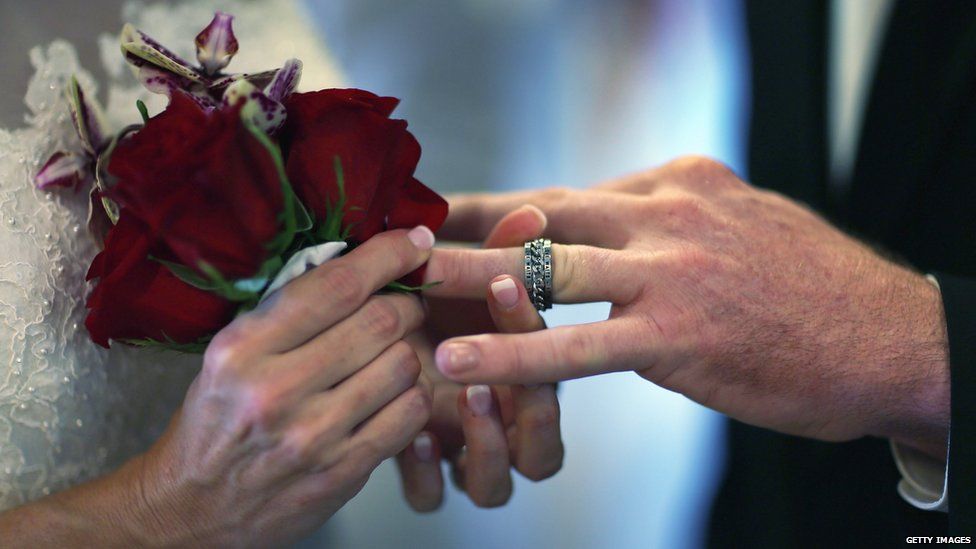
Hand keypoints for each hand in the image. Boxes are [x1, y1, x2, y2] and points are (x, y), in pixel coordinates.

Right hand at [0, 228, 434, 546]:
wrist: (190, 511)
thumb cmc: (215, 423)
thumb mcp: (229, 355)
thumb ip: (287, 313)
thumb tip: (360, 265)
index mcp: (242, 348)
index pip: (336, 286)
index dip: (388, 255)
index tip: (414, 241)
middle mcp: (276, 390)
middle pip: (380, 321)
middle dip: (408, 302)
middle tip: (408, 301)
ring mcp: (313, 436)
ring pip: (403, 366)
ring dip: (411, 350)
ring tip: (395, 351)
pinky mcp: (342, 473)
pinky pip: (410, 416)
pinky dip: (414, 395)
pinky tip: (397, 393)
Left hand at [396, 206, 563, 509]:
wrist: (369, 344)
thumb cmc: (433, 312)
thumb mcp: (463, 284)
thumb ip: (498, 254)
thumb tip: (532, 213)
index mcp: (527, 384)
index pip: (554, 380)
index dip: (537, 339)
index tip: (504, 287)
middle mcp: (504, 431)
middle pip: (542, 454)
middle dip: (528, 413)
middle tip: (499, 369)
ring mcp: (465, 459)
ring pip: (495, 487)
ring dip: (486, 448)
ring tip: (464, 397)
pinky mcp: (424, 477)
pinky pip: (434, 497)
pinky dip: (428, 474)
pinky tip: (414, 435)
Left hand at [424, 156, 949, 455]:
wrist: (893, 337)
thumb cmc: (813, 288)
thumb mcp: (739, 224)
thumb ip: (672, 222)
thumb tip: (614, 228)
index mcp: (677, 183)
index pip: (567, 193)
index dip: (502, 205)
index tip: (450, 212)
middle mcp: (666, 213)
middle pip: (541, 212)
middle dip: (467, 226)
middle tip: (401, 237)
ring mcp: (670, 272)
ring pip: (547, 268)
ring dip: (468, 278)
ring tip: (404, 288)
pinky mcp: (678, 335)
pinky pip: (577, 344)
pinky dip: (511, 351)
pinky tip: (459, 360)